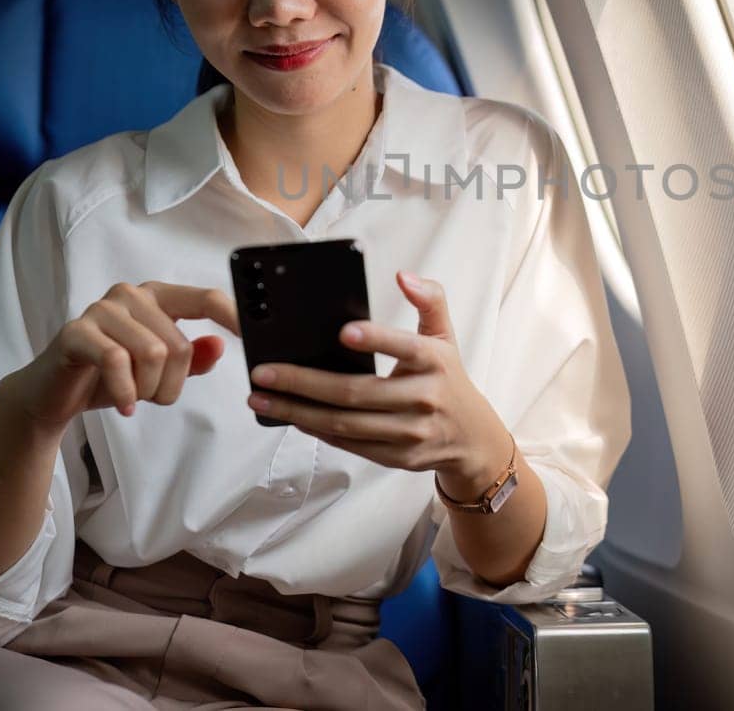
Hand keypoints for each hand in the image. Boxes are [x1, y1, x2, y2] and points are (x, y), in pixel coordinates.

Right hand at [0, 281, 239, 431]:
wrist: (53, 394)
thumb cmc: (109, 377)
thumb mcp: (158, 372)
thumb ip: (192, 358)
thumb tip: (221, 345)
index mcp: (158, 298)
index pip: (206, 298)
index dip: (233, 316)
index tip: (255, 336)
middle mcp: (132, 295)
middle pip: (180, 344)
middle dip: (171, 385)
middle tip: (152, 396)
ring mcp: (103, 309)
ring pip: (153, 354)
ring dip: (148, 390)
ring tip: (134, 397)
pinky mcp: (77, 331)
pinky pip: (117, 361)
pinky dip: (126, 392)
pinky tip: (123, 404)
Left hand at [247, 270, 513, 496]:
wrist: (473, 438)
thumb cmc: (447, 379)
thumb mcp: (444, 336)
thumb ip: (430, 300)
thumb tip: (403, 276)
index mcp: (435, 361)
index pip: (406, 348)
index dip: (376, 340)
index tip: (342, 332)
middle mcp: (424, 399)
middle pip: (356, 393)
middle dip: (304, 382)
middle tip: (263, 371)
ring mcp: (411, 433)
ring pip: (345, 424)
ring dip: (298, 412)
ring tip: (261, 398)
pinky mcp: (397, 457)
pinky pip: (349, 444)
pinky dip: (316, 430)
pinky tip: (289, 416)